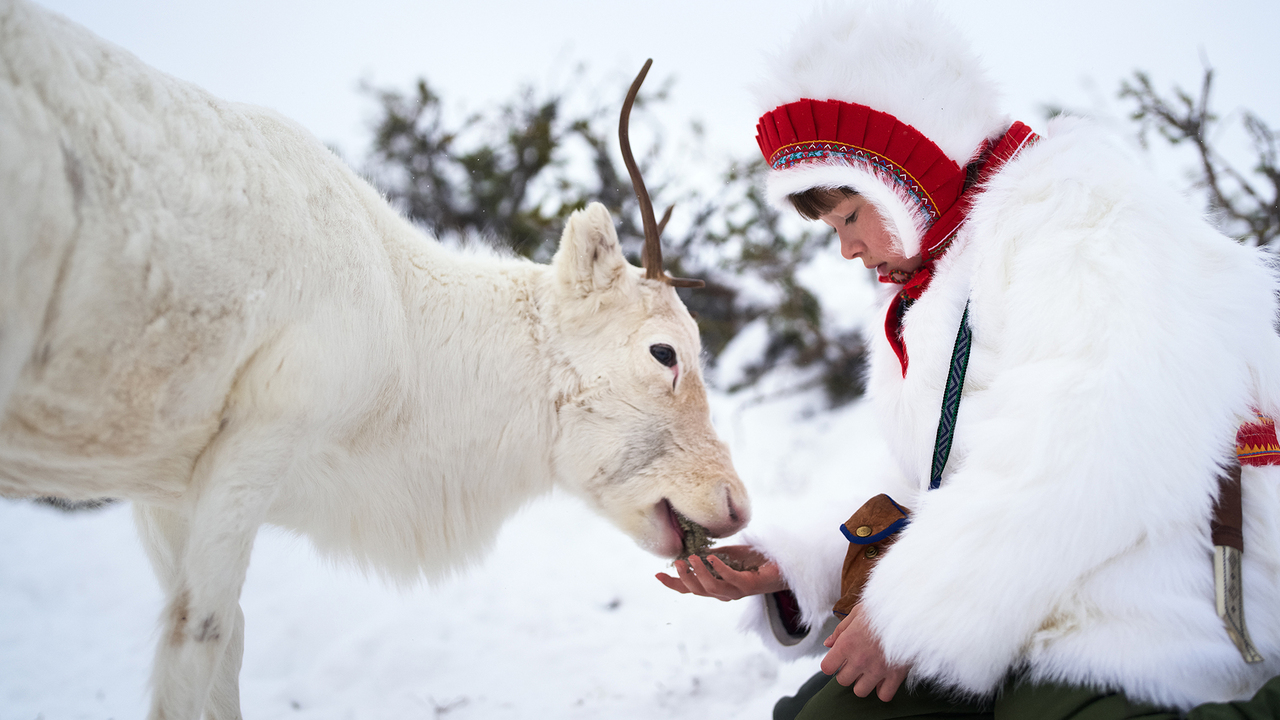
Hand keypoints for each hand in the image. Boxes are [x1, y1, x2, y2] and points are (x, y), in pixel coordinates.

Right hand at [654, 545, 785, 600]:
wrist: (782, 565)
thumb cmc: (754, 560)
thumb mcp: (728, 555)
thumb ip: (711, 555)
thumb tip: (692, 549)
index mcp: (716, 587)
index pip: (690, 589)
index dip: (673, 584)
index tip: (657, 574)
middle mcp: (725, 593)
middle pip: (698, 591)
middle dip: (685, 578)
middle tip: (678, 562)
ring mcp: (737, 591)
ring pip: (711, 588)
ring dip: (699, 573)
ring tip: (692, 558)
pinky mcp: (750, 585)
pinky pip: (731, 579)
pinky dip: (719, 569)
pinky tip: (712, 557)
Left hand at [820, 605, 908, 700]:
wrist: (910, 611)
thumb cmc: (882, 609)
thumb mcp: (857, 613)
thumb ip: (840, 630)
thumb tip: (828, 643)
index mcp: (847, 644)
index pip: (827, 668)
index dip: (831, 664)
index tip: (838, 660)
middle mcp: (859, 660)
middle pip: (842, 681)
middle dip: (847, 673)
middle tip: (855, 663)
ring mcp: (877, 670)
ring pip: (860, 691)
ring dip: (863, 683)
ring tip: (870, 671)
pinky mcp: (895, 676)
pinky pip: (883, 695)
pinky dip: (883, 690)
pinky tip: (884, 679)